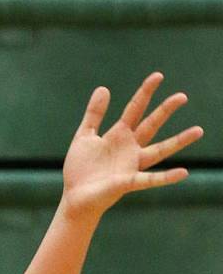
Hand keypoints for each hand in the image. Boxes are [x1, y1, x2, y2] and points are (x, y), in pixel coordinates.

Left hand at [62, 73, 202, 219]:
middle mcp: (130, 149)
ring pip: (159, 151)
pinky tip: (183, 172)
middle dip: (164, 111)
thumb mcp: (84, 136)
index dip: (145, 93)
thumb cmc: (80, 169)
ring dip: (178, 141)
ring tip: (199, 130)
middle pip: (150, 125)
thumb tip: (103, 88)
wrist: (74, 197)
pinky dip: (166, 177)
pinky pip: (150, 179)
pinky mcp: (128, 182)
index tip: (158, 76)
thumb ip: (94, 115)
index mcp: (119, 136)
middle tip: (182, 96)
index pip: (135, 109)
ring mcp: (131, 165)